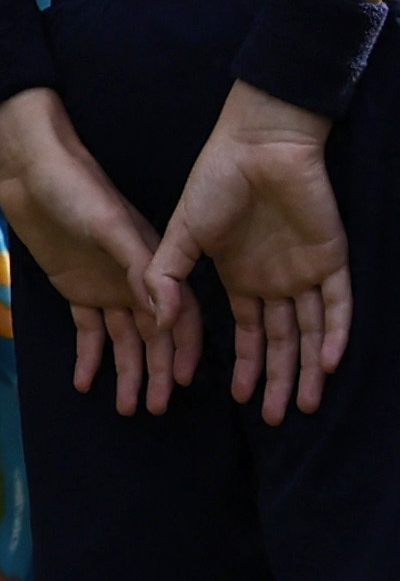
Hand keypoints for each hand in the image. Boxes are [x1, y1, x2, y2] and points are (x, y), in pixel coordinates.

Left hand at [0, 92, 194, 416]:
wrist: (34, 173)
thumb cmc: (79, 192)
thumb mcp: (113, 227)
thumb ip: (142, 270)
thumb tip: (167, 317)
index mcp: (154, 265)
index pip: (180, 315)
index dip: (183, 348)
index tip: (181, 380)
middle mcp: (136, 281)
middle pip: (153, 335)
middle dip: (154, 372)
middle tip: (154, 407)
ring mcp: (107, 287)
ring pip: (123, 340)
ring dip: (125, 372)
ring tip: (125, 407)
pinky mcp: (79, 290)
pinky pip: (89, 331)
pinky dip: (90, 357)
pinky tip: (87, 382)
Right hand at [149, 86, 349, 420]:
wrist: (257, 145)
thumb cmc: (217, 183)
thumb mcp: (181, 234)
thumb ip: (166, 276)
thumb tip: (157, 321)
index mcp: (243, 279)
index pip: (251, 334)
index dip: (247, 366)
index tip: (240, 401)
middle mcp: (276, 281)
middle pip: (284, 342)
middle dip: (280, 380)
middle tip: (279, 419)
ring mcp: (305, 271)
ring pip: (313, 330)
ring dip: (308, 368)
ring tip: (305, 405)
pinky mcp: (331, 256)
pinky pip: (338, 303)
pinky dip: (335, 333)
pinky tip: (327, 363)